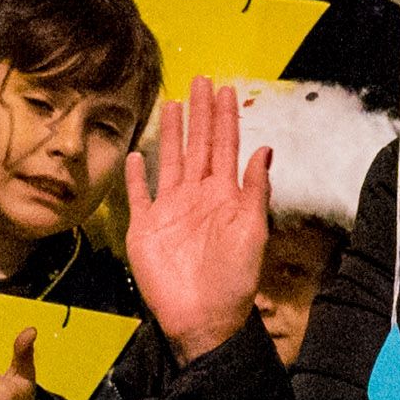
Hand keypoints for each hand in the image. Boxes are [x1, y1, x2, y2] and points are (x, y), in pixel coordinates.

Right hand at [126, 82, 272, 361]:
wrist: (202, 318)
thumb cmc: (233, 280)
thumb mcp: (253, 231)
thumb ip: (256, 190)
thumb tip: (265, 149)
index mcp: (225, 196)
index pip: (225, 146)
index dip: (226, 118)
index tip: (226, 89)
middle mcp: (197, 197)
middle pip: (198, 145)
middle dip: (200, 114)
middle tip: (200, 80)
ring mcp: (169, 211)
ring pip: (169, 161)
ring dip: (170, 134)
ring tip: (171, 105)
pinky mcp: (145, 228)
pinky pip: (139, 196)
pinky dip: (135, 177)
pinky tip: (134, 157)